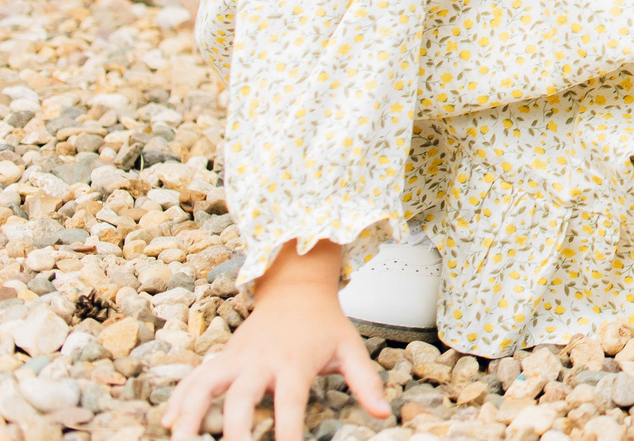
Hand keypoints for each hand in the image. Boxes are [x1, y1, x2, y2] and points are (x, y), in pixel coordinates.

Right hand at [168, 242, 389, 440]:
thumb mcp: (351, 348)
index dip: (288, 432)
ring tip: (178, 438)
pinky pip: (195, 377)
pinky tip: (168, 422)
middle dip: (234, 430)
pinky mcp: (222, 357)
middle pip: (241, 398)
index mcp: (294, 362)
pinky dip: (180, 398)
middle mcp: (261, 360)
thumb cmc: (325, 324)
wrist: (297, 288)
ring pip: (206, 385)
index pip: (290, 403)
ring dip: (190, 413)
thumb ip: (365, 381)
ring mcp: (237, 358)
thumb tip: (384, 412)